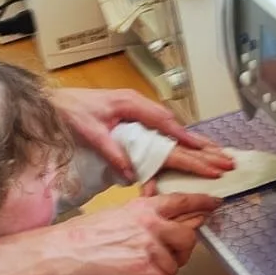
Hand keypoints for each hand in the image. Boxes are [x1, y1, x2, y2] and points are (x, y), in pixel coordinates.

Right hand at [46, 192, 217, 274]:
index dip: (202, 203)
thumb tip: (157, 206)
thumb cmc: (86, 232)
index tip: (214, 204)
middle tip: (172, 256)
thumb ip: (142, 211)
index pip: (182, 202)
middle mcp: (151, 225)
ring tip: (143, 269)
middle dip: (184, 251)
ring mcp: (148, 248)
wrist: (67, 249)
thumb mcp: (118, 212)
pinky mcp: (142, 270)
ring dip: (163, 272)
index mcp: (145, 208)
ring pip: (175, 266)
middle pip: (188, 238)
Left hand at [48, 86, 232, 177]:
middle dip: (198, 142)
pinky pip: (158, 127)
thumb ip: (111, 151)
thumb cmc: (71, 111)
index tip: (205, 152)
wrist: (53, 100)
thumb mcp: (90, 132)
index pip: (166, 124)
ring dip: (189, 141)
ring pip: (169, 126)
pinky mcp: (131, 115)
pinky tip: (183, 148)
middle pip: (174, 124)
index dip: (186, 140)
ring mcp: (135, 108)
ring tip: (212, 154)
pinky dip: (174, 138)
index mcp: (132, 104)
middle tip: (222, 156)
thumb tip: (131, 173)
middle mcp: (138, 104)